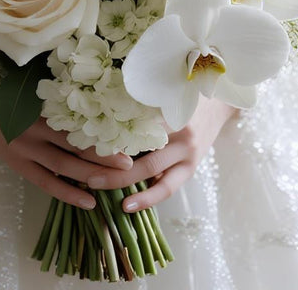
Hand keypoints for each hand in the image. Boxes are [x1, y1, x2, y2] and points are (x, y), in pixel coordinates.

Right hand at [0, 87, 133, 209]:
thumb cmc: (9, 83)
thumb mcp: (34, 80)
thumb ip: (61, 89)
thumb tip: (97, 91)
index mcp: (40, 106)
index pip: (78, 123)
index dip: (102, 132)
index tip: (126, 136)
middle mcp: (34, 130)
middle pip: (75, 146)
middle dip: (104, 157)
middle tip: (130, 164)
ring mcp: (25, 149)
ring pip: (64, 166)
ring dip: (91, 175)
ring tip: (117, 183)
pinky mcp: (18, 164)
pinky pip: (46, 182)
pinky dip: (67, 193)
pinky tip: (88, 201)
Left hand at [85, 97, 236, 212]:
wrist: (219, 104)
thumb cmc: (182, 95)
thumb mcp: (162, 92)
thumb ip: (136, 102)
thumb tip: (93, 112)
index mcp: (167, 106)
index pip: (130, 120)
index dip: (104, 130)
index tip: (77, 137)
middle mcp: (178, 128)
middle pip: (136, 145)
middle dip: (107, 158)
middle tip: (80, 165)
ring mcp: (187, 149)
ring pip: (149, 169)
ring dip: (121, 181)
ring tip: (94, 186)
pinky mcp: (191, 167)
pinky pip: (167, 187)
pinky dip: (147, 198)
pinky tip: (127, 206)